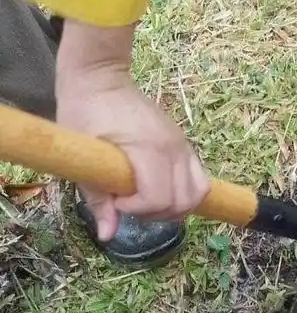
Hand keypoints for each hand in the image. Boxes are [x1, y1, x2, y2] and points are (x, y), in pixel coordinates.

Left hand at [55, 21, 209, 239]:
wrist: (101, 77)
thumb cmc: (86, 112)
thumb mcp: (82, 157)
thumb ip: (97, 198)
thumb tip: (108, 234)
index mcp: (150, 149)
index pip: (159, 198)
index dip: (138, 209)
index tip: (116, 200)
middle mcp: (175, 148)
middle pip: (184, 200)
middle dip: (157, 213)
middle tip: (130, 205)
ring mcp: (183, 144)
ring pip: (199, 191)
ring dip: (176, 206)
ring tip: (147, 201)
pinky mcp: (183, 143)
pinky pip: (197, 177)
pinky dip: (183, 192)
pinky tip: (157, 189)